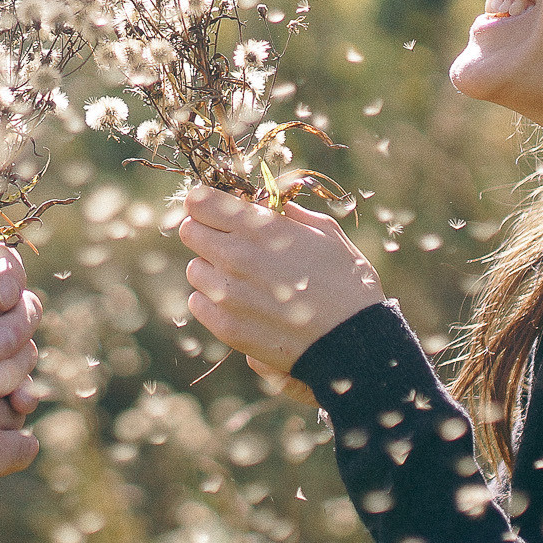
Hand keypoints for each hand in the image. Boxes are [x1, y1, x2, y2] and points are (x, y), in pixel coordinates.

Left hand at [179, 186, 385, 379]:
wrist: (353, 342)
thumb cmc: (346, 282)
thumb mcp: (325, 233)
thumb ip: (288, 212)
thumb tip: (266, 200)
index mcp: (260, 227)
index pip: (200, 201)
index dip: (205, 202)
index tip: (214, 207)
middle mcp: (236, 256)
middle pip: (189, 230)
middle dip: (207, 231)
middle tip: (230, 242)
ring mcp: (227, 293)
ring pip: (194, 268)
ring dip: (211, 269)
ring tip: (243, 279)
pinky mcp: (225, 325)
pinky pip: (199, 302)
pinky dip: (213, 300)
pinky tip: (241, 303)